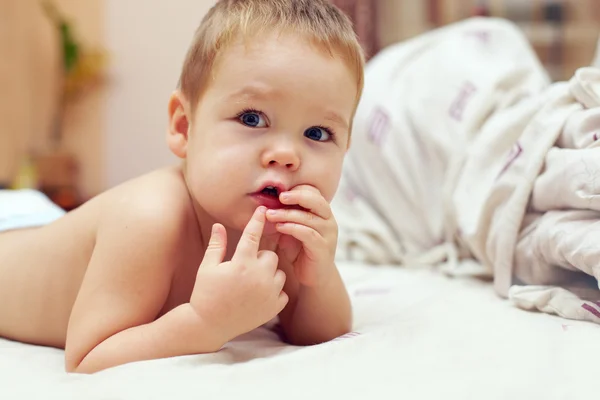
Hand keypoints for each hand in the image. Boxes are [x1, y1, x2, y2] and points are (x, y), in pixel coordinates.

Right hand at [190, 206, 288, 341]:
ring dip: (269, 274)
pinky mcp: (274, 308)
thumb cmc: (205, 294)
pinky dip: (274, 292)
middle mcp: (259, 277)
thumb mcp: (207, 267)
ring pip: (280, 273)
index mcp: (241, 264)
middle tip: (246, 268)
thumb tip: (219, 225)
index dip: (257, 221)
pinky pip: (283, 292)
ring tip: (252, 283)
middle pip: (270, 255)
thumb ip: (217, 245)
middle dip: (261, 257)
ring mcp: (269, 293)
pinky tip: (258, 296)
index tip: (262, 210)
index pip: (252, 235)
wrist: (209, 326)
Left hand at [266, 185, 337, 286]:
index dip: (297, 190)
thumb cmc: (301, 251)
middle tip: (279, 197)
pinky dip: (292, 228)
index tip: (280, 192)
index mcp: (323, 212)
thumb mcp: (293, 229)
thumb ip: (286, 217)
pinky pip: (307, 233)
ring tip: (270, 215)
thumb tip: (267, 204)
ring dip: (287, 214)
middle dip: (296, 196)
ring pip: (309, 217)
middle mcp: (329, 220)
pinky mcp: (323, 247)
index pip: (314, 192)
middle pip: (316, 200)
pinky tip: (279, 227)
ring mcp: (328, 234)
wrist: (314, 277)